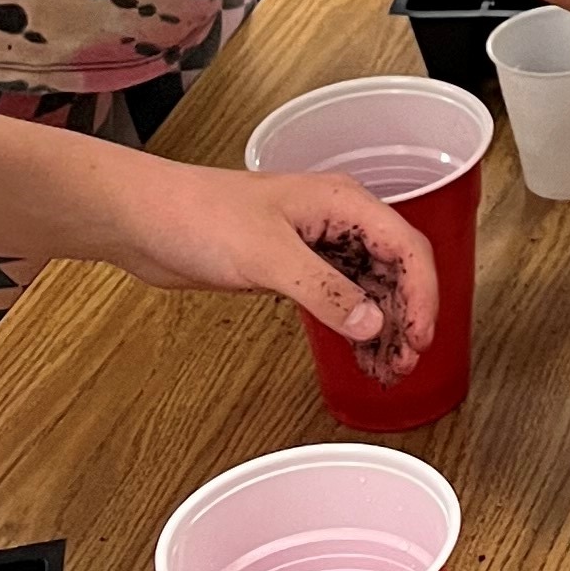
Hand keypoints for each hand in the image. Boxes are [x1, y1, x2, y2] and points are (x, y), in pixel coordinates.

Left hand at [102, 158, 435, 384]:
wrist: (146, 220)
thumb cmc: (199, 216)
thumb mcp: (267, 256)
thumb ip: (324, 291)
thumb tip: (372, 323)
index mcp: (342, 203)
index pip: (406, 247)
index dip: (423, 295)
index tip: (421, 337)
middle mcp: (336, 221)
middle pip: (395, 270)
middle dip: (406, 317)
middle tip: (405, 362)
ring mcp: (315, 245)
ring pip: (370, 288)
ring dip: (383, 326)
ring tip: (388, 367)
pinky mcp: (292, 268)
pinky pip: (341, 298)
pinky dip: (354, 326)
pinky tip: (360, 353)